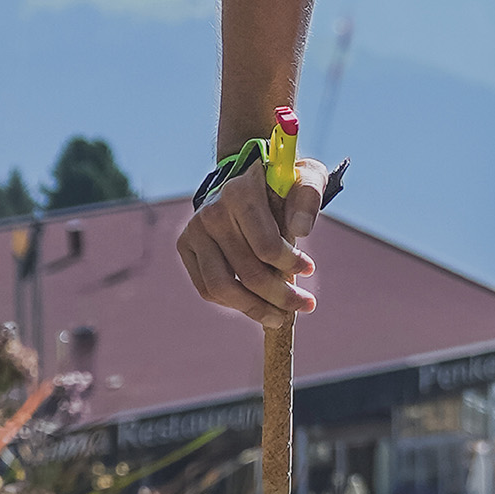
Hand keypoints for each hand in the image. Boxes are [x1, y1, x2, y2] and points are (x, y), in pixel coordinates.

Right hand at [174, 157, 330, 325]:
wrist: (245, 177)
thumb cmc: (281, 183)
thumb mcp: (305, 176)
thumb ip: (308, 196)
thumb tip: (301, 231)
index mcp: (241, 193)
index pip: (266, 244)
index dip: (290, 264)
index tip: (309, 270)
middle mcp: (212, 212)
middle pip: (246, 271)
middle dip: (279, 295)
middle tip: (304, 305)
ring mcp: (195, 231)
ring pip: (221, 287)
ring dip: (254, 309)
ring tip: (279, 317)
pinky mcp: (185, 246)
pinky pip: (208, 288)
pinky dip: (233, 303)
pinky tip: (257, 304)